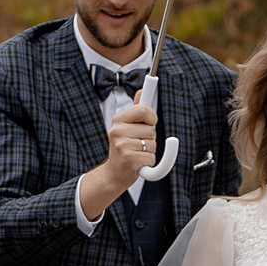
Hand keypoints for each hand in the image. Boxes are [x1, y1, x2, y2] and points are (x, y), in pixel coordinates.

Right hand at [78, 101, 158, 217]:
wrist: (114, 173)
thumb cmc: (124, 149)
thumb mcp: (127, 127)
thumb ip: (136, 111)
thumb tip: (141, 92)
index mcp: (118, 120)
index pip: (143, 109)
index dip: (152, 116)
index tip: (151, 121)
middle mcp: (117, 131)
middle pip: (151, 130)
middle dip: (150, 138)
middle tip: (138, 144)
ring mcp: (122, 145)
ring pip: (152, 144)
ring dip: (149, 151)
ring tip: (136, 153)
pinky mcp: (129, 159)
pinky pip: (151, 157)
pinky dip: (148, 162)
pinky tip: (138, 163)